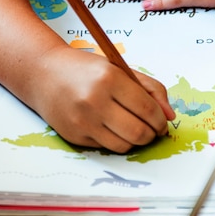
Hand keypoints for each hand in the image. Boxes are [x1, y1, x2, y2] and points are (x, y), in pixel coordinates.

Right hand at [33, 46, 174, 152]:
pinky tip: (110, 127)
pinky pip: (106, 147)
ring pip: (124, 145)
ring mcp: (82, 121)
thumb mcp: (118, 68)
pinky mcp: (74, 136)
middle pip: (138, 132)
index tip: (162, 121)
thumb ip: (149, 88)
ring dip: (135, 140)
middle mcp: (94, 101)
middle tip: (152, 129)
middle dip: (151, 134)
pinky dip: (115, 140)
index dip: (161, 119)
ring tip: (133, 128)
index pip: (147, 109)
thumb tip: (170, 116)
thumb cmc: (85, 69)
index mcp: (109, 79)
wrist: (43, 73)